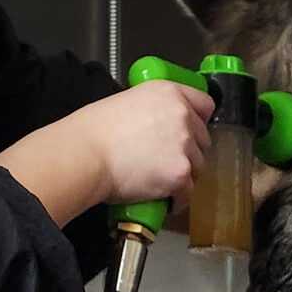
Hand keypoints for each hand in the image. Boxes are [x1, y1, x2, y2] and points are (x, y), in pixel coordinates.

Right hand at [0, 81, 213, 226]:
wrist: (86, 153)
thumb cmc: (95, 130)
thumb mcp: (128, 101)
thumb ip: (154, 109)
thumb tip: (160, 125)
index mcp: (169, 92)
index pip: (205, 104)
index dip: (198, 120)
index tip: (192, 130)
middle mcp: (182, 115)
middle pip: (203, 139)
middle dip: (188, 151)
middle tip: (165, 159)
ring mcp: (184, 145)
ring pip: (197, 167)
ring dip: (182, 174)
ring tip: (157, 179)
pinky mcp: (181, 174)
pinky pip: (188, 193)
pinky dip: (176, 199)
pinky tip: (160, 197)